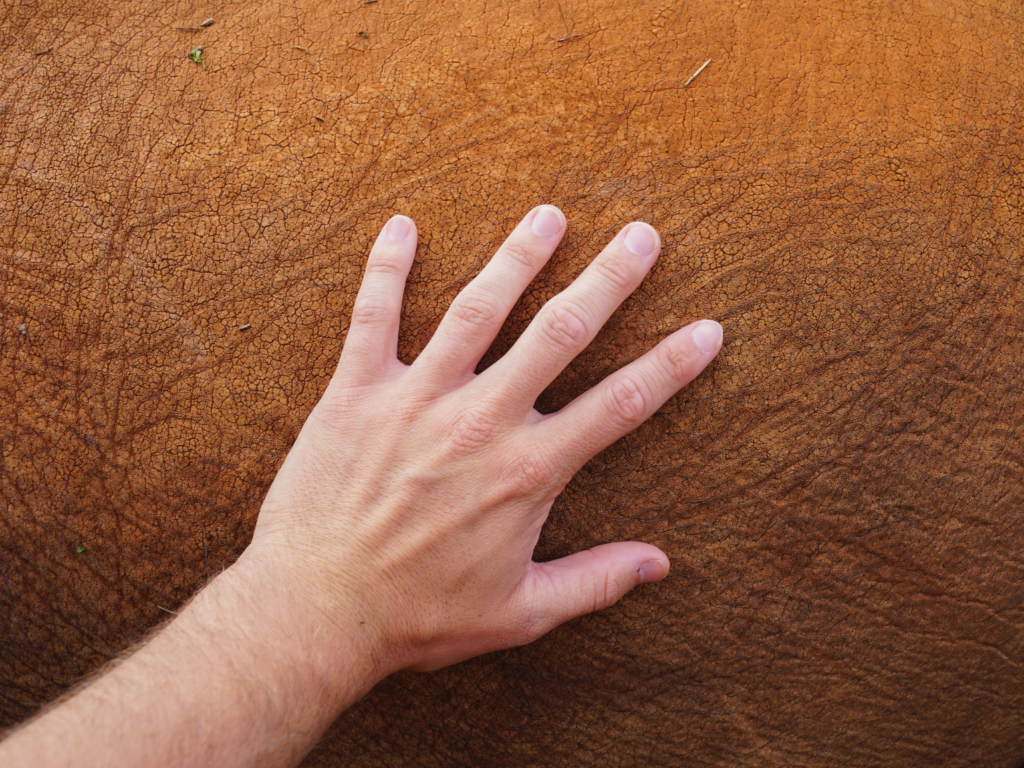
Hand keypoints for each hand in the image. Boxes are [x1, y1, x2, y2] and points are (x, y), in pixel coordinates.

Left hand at [244, 205, 722, 673]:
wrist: (316, 609)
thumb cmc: (418, 616)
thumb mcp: (519, 611)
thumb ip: (594, 581)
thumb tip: (660, 565)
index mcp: (528, 471)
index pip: (620, 405)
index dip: (671, 365)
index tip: (708, 329)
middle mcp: (481, 420)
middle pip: (558, 334)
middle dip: (607, 280)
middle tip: (641, 236)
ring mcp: (417, 399)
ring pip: (477, 309)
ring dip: (516, 257)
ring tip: (548, 215)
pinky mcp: (357, 392)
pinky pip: (372, 316)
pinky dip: (386, 268)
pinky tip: (402, 226)